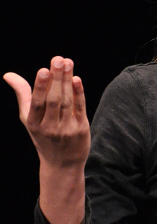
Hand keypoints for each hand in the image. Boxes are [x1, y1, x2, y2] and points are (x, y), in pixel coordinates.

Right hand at [4, 56, 89, 170]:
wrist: (62, 164)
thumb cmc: (43, 135)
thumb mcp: (28, 118)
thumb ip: (22, 94)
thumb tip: (8, 74)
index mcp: (34, 123)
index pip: (37, 103)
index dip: (40, 86)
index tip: (44, 69)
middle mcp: (49, 127)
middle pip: (53, 100)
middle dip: (56, 79)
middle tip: (59, 59)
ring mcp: (66, 129)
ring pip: (67, 102)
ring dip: (68, 81)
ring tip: (68, 63)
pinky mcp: (81, 129)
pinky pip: (80, 108)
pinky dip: (79, 93)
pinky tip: (76, 79)